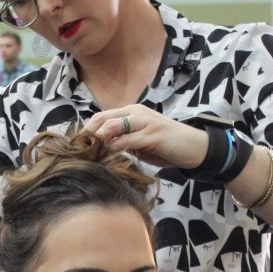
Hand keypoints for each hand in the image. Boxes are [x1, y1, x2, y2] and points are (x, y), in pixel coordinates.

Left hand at [85, 105, 207, 168]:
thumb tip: (102, 150)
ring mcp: (145, 122)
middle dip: (89, 136)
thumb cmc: (166, 145)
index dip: (87, 130)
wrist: (195, 147)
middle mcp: (137, 113)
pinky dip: (115, 149)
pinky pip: (128, 140)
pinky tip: (109, 159)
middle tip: (80, 153)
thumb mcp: (140, 142)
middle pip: (103, 119)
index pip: (101, 116)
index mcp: (132, 112)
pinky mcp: (153, 135)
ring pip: (113, 127)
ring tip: (92, 156)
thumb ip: (124, 141)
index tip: (77, 147)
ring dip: (100, 142)